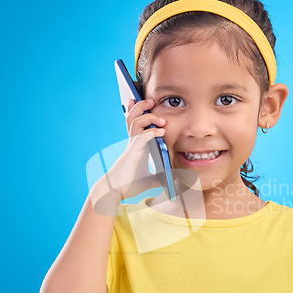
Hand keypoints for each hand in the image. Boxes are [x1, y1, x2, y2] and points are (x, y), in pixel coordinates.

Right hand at [90, 98, 166, 214]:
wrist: (116, 192)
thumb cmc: (129, 184)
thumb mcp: (151, 180)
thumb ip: (162, 177)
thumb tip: (177, 179)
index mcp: (137, 145)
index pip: (137, 123)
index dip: (139, 111)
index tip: (147, 103)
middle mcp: (133, 142)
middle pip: (134, 118)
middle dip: (142, 107)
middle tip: (152, 100)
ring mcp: (131, 146)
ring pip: (135, 123)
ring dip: (148, 117)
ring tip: (161, 118)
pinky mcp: (132, 153)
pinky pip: (141, 138)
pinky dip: (150, 133)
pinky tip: (160, 132)